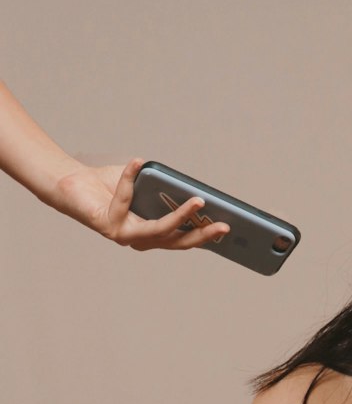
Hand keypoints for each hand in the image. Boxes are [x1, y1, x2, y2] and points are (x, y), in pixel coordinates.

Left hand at [54, 158, 229, 250]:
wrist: (73, 186)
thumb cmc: (110, 185)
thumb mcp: (146, 186)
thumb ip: (165, 191)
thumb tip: (193, 190)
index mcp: (152, 235)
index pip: (183, 239)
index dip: (205, 236)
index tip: (227, 230)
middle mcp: (140, 241)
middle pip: (177, 241)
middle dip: (203, 234)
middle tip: (224, 226)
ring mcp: (125, 237)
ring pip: (159, 230)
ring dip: (180, 216)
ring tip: (197, 200)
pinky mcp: (108, 226)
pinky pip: (125, 200)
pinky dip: (130, 177)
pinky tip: (137, 162)